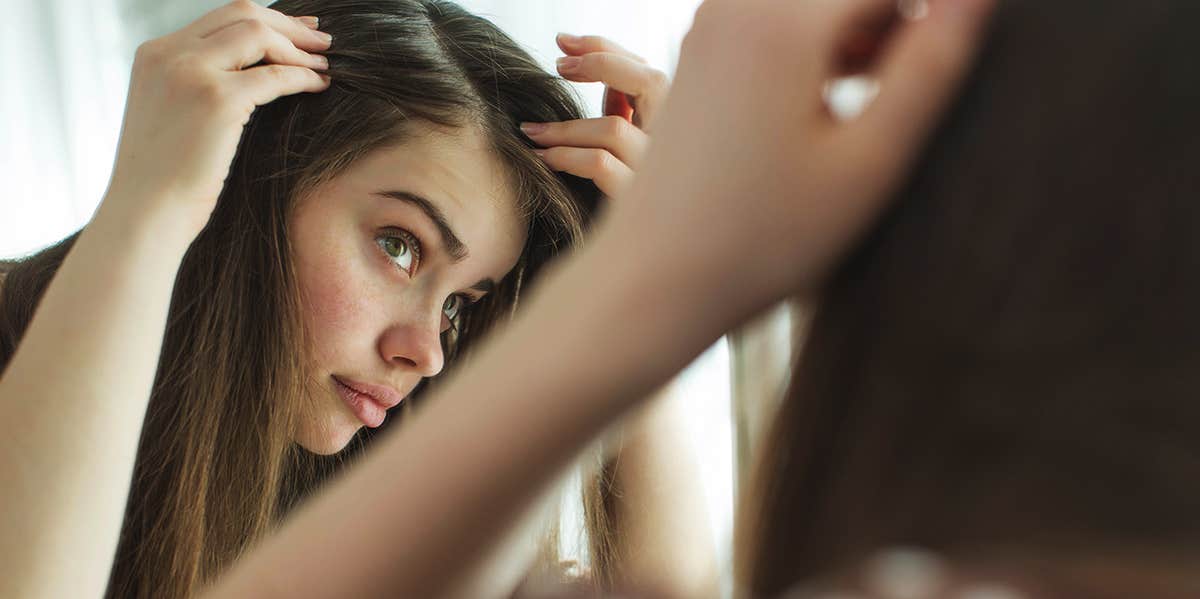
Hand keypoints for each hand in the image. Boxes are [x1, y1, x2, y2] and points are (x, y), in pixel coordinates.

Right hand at [101, 0, 331, 237]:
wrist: (144, 213)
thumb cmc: (163, 179)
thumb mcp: (171, 116)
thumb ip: (196, 85)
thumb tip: (249, 74)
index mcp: (154, 54)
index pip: (219, 17)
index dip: (265, 19)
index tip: (297, 31)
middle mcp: (168, 54)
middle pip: (241, 14)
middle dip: (288, 24)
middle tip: (322, 39)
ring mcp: (191, 73)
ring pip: (259, 34)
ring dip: (299, 48)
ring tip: (324, 64)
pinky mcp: (216, 100)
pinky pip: (275, 75)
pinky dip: (303, 76)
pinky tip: (319, 86)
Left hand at [520, 34, 669, 198]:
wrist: (653, 272)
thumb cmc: (644, 213)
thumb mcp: (638, 159)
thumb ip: (629, 120)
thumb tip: (607, 86)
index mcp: (683, 131)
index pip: (651, 72)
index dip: (609, 50)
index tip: (567, 44)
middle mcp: (683, 148)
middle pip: (650, 81)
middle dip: (600, 61)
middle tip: (558, 63)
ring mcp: (667, 177)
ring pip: (615, 128)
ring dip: (565, 126)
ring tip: (532, 131)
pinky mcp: (644, 206)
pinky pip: (602, 165)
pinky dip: (567, 156)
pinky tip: (546, 159)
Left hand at [610, 0, 996, 312]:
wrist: (655, 278)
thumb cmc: (764, 237)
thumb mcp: (869, 160)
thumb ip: (931, 64)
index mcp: (783, 19)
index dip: (935, 23)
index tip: (928, 94)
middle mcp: (737, 3)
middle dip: (893, 28)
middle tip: (902, 103)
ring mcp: (711, 26)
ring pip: (815, 5)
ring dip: (859, 36)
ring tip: (876, 107)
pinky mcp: (700, 53)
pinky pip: (778, 21)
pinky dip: (819, 47)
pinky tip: (834, 106)